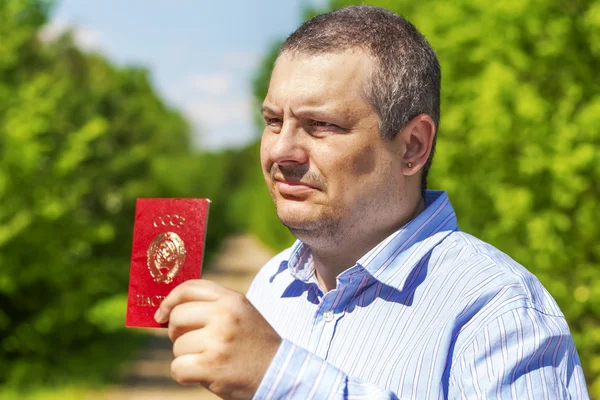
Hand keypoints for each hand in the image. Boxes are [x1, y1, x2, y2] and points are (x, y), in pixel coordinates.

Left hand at [155, 279, 281, 399]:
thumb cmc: (255, 344)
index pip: (189, 288)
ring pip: (176, 346)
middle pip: (177, 316)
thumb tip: (168, 311)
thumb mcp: (242, 314)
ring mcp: (218, 340)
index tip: (161, 315)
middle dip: (176, 333)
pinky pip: (177, 368)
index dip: (169, 300)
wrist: (281, 373)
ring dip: (186, 357)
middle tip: (191, 343)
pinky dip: (185, 375)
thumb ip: (213, 307)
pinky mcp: (211, 366)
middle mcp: (224, 316)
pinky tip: (203, 374)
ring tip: (208, 360)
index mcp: (232, 300)